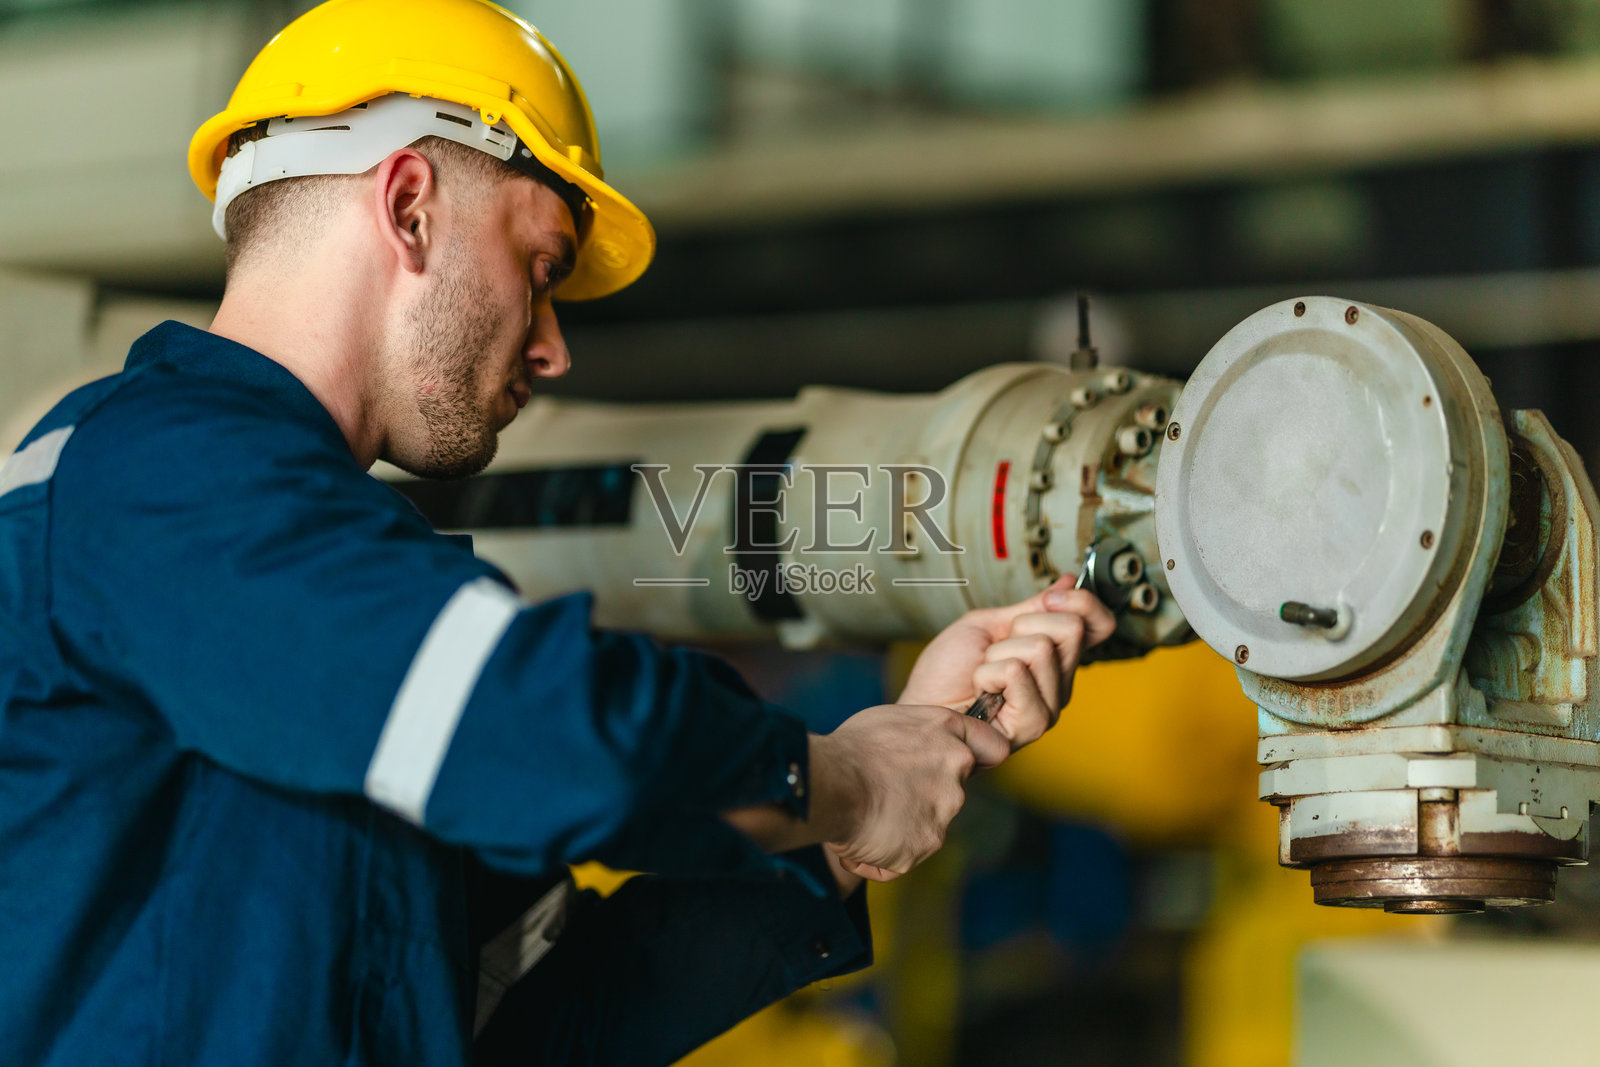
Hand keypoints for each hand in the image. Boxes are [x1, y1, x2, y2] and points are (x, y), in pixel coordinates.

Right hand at [809, 703, 1007, 881]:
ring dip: (898, 826)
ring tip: (864, 813)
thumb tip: (917, 749)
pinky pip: (905, 854)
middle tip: (882, 793)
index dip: (980, 758)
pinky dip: (883, 852)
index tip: (963, 766)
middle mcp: (956, 769)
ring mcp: (945, 809)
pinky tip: (861, 834)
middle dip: (920, 797)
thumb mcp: (892, 720)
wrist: (831, 783)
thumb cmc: (850, 748)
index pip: (992, 747)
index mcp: (947, 731)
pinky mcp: (928, 843)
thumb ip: (921, 735)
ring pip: (925, 823)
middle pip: (950, 790)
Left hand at [898, 575, 1115, 752]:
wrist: (921, 706)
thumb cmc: (947, 672)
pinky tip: (981, 692)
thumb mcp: (990, 625)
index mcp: (1055, 658)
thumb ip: (1032, 608)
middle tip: (995, 650)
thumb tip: (1069, 582)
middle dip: (1021, 626)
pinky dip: (987, 673)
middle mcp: (1060, 683)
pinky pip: (1016, 671)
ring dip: (997, 654)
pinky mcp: (1033, 723)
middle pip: (1071, 627)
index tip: (1050, 598)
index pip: (1100, 624)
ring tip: (983, 676)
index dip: (1081, 602)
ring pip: (1040, 647)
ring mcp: (1050, 705)